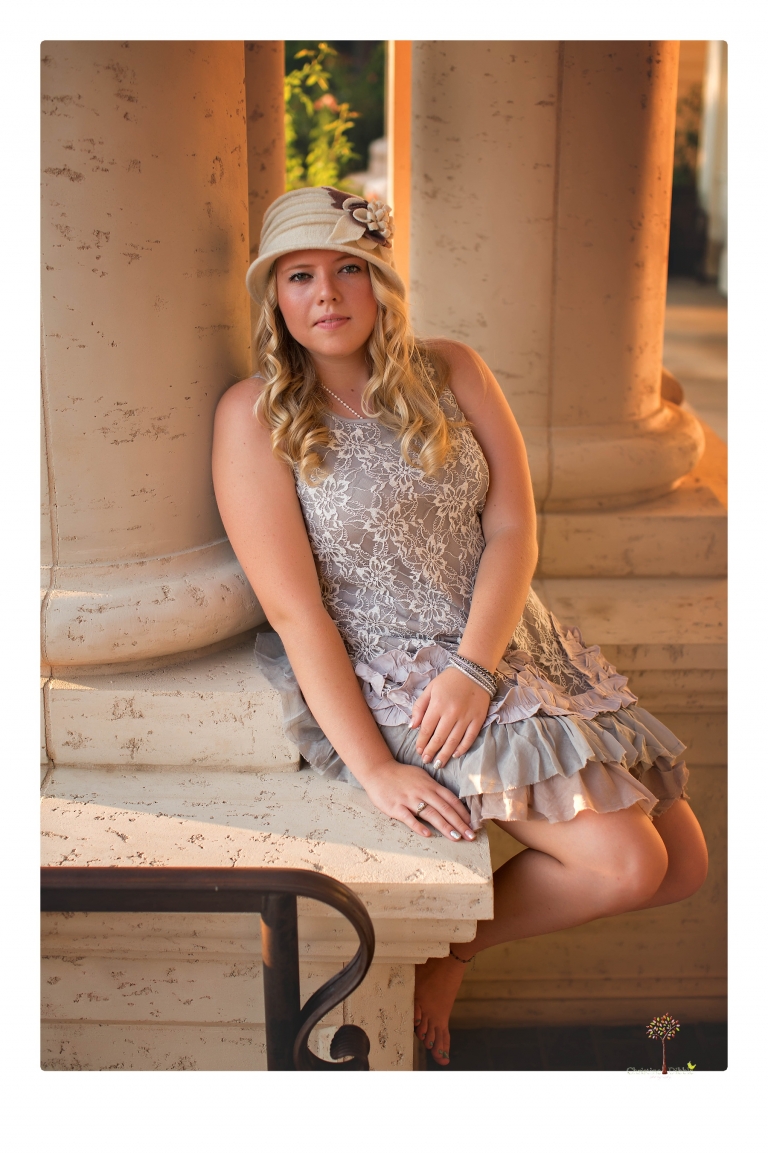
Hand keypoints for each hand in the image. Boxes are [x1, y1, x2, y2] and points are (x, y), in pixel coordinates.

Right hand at [359, 759, 474, 841]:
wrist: (378, 771)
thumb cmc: (401, 775)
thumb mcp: (422, 777)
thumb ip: (435, 788)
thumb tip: (450, 800)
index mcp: (430, 785)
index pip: (451, 800)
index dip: (463, 813)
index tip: (473, 824)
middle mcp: (423, 792)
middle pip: (445, 809)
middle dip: (460, 823)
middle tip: (471, 836)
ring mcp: (409, 799)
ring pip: (431, 814)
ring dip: (445, 826)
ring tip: (456, 838)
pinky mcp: (396, 807)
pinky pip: (409, 818)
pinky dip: (418, 826)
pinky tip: (428, 834)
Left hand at [410, 666, 489, 768]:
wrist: (474, 670)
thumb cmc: (448, 680)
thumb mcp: (430, 689)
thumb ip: (419, 707)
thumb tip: (412, 726)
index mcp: (437, 705)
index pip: (426, 729)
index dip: (421, 742)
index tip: (418, 751)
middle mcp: (451, 713)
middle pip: (439, 738)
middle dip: (431, 751)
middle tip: (426, 761)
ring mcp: (466, 717)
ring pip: (454, 741)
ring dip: (445, 754)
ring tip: (439, 763)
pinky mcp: (478, 718)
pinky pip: (470, 737)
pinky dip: (463, 748)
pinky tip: (456, 754)